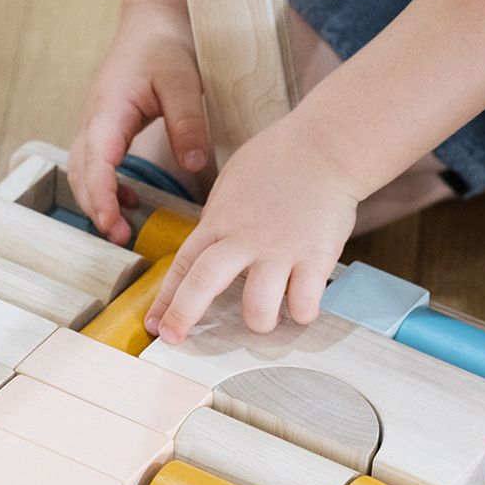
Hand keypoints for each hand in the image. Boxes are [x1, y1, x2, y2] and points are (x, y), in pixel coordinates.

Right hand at [68, 3, 209, 244]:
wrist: (153, 22)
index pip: (96, 160)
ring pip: (82, 172)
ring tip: (122, 230)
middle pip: (80, 173)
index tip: (112, 225)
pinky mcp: (103, 131)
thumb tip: (194, 164)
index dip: (101, 196)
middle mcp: (93, 120)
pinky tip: (129, 203)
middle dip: (95, 208)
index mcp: (108, 108)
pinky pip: (93, 166)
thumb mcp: (183, 80)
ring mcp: (94, 126)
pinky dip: (104, 190)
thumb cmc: (166, 46)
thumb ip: (188, 121)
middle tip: (121, 239)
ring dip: (96, 202)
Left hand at [145, 117, 359, 342]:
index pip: (183, 266)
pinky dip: (302, 313)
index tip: (156, 324)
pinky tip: (303, 307)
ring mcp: (280, 251)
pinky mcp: (315, 258)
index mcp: (220, 222)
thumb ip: (220, 219)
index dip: (166, 300)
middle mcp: (244, 239)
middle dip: (184, 316)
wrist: (327, 145)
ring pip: (258, 306)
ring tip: (265, 321)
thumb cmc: (281, 159)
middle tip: (175, 340)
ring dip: (259, 323)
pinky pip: (303, 303)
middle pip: (203, 283)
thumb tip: (210, 243)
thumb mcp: (233, 184)